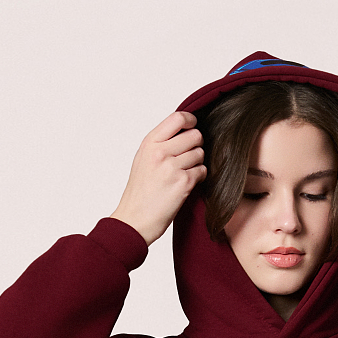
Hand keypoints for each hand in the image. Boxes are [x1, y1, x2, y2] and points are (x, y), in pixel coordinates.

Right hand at [109, 112, 206, 245]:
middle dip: (196, 145)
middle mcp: (160, 152)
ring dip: (197, 163)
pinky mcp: (183, 183)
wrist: (135, 219)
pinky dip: (198, 177)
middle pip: (195, 135)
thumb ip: (161, 142)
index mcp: (150, 143)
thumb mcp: (143, 158)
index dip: (191, 121)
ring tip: (184, 172)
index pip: (178, 118)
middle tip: (188, 157)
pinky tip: (187, 184)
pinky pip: (202, 170)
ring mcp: (172, 167)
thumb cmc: (140, 192)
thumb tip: (183, 130)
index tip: (193, 127)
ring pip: (200, 153)